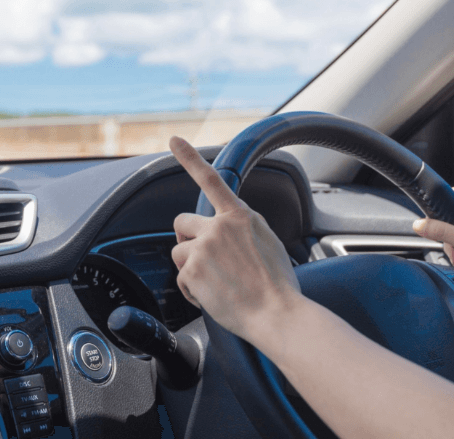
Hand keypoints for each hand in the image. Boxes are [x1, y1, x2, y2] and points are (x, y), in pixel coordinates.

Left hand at [168, 136, 301, 343]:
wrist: (279, 314)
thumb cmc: (279, 286)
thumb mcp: (268, 241)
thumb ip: (244, 228)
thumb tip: (231, 228)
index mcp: (240, 216)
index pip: (212, 179)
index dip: (189, 157)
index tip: (174, 139)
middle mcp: (219, 226)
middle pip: (182, 223)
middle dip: (187, 239)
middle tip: (202, 258)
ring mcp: (204, 247)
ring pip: (179, 252)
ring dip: (191, 268)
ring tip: (216, 284)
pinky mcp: (193, 270)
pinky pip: (180, 278)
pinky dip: (191, 290)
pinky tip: (213, 297)